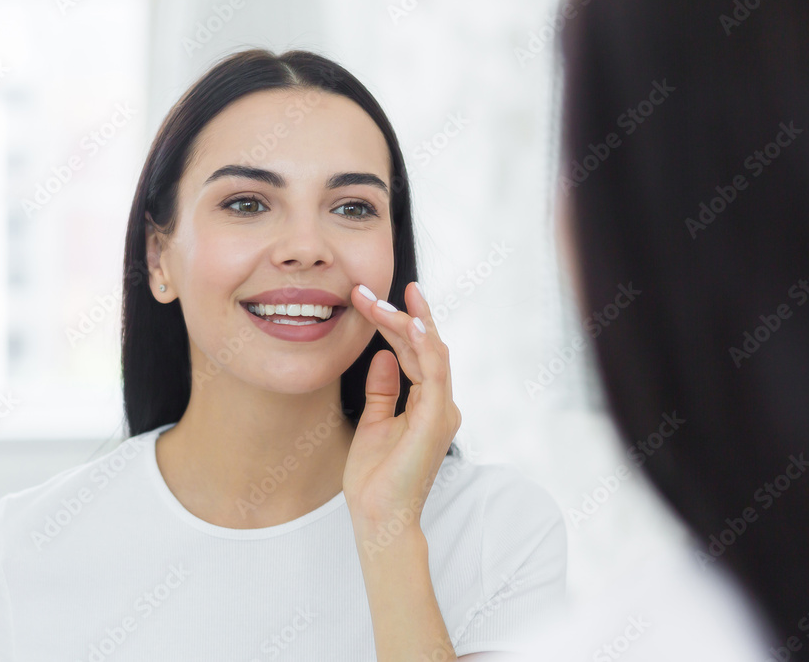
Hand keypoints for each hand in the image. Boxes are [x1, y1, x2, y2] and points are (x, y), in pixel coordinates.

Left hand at [342, 281, 461, 527]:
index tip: (370, 299)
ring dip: (406, 323)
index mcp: (427, 404)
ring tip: (382, 300)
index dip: (395, 324)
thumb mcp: (374, 423)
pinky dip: (425, 346)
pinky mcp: (436, 419)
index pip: (414, 353)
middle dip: (399, 315)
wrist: (378, 517)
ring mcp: (441, 410)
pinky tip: (410, 324)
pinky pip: (435, 373)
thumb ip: (383, 391)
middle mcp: (440, 403)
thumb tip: (382, 357)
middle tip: (367, 290)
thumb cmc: (375, 479)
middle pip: (424, 346)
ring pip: (430, 352)